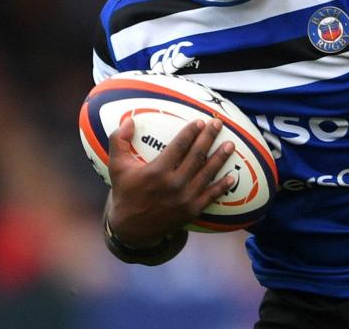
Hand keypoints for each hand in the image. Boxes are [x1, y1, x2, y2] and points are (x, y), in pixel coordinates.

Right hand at [107, 117, 234, 246]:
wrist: (131, 229)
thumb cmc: (126, 193)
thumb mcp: (117, 167)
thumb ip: (118, 140)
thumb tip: (129, 120)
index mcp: (156, 171)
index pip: (179, 146)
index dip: (191, 132)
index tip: (200, 121)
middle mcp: (173, 184)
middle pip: (197, 156)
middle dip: (209, 137)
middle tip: (218, 123)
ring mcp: (185, 198)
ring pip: (207, 173)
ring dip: (220, 158)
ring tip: (231, 144)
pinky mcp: (192, 210)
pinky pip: (211, 195)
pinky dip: (222, 186)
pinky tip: (232, 176)